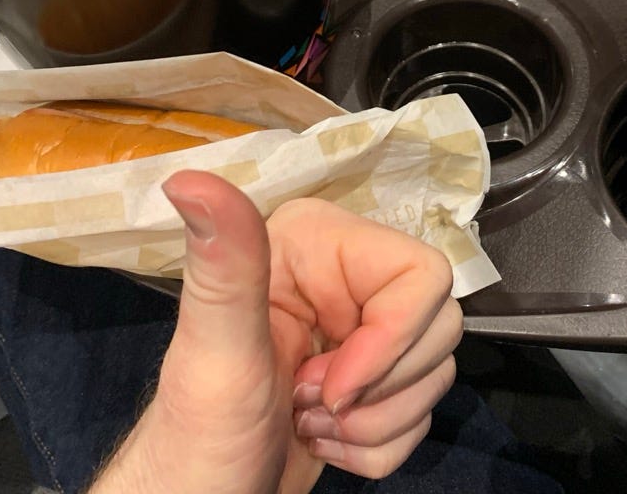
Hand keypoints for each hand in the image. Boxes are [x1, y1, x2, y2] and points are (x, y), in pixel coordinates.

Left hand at [90, 169, 460, 493]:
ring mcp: (360, 330)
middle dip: (381, 390)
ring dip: (377, 423)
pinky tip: (322, 442)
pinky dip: (378, 444)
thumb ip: (223, 266)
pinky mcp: (371, 379)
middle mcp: (344, 276)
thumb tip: (189, 181)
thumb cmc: (195, 437)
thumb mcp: (213, 353)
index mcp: (313, 244)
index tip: (332, 386)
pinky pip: (420, 409)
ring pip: (434, 372)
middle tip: (307, 405)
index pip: (421, 272)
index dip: (393, 340)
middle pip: (437, 324)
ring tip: (306, 425)